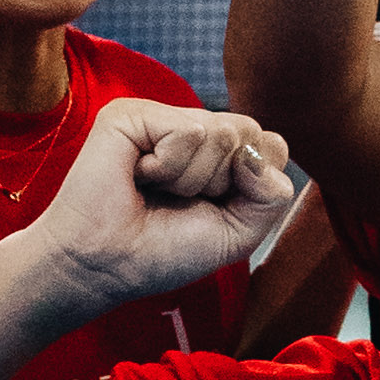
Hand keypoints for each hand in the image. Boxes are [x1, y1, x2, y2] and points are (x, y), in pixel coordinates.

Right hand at [36, 103, 295, 313]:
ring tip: (155, 189)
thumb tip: (254, 152)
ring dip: (193, 180)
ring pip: (224, 134)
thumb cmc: (165, 251)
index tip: (209, 208)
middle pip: (252, 134)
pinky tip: (138, 176)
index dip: (252, 187)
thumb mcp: (239, 233)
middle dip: (223, 183)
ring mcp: (162, 117)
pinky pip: (189, 131)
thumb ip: (272, 194)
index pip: (272, 144)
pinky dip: (169, 167)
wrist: (107, 266)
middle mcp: (192, 126)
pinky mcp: (132, 114)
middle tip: (178, 200)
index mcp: (218, 151)